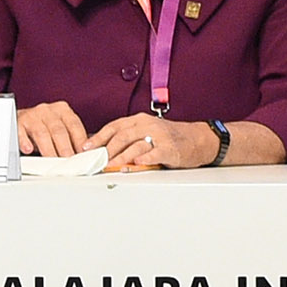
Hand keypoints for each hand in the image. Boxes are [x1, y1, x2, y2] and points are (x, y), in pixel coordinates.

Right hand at [16, 100, 89, 158]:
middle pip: (59, 130)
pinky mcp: (18, 123)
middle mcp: (48, 111)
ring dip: (48, 149)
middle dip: (65, 148)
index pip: (74, 125)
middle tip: (69, 161)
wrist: (18, 119)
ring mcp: (32, 116)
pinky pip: (21, 133)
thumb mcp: (59, 128)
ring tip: (53, 161)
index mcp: (62, 110)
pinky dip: (25, 142)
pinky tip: (29, 150)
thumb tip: (84, 153)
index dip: (80, 140)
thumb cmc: (44, 126)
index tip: (83, 154)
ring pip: (42, 133)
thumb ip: (71, 137)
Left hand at [91, 113, 211, 169]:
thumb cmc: (171, 137)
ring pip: (135, 145)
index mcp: (140, 120)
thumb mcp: (148, 131)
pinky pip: (154, 153)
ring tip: (110, 166)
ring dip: (120, 157)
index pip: (114, 127)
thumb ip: (129, 138)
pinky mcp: (170, 149)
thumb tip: (104, 150)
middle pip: (122, 136)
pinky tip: (135, 164)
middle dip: (106, 150)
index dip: (98, 137)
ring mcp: (160, 136)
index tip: (87, 148)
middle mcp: (148, 125)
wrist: (199, 139)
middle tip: (96, 161)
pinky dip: (143, 159)